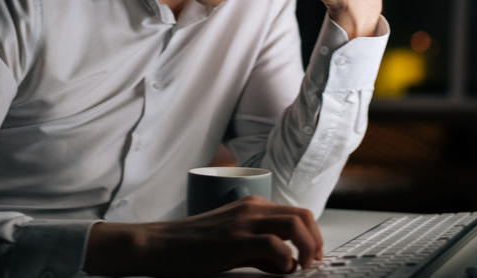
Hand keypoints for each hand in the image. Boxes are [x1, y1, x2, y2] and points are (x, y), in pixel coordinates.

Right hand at [83, 196, 323, 276]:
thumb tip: (284, 262)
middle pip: (302, 215)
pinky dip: (286, 260)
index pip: (296, 213)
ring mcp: (243, 222)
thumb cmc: (189, 245)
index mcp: (250, 206)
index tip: (314, 255)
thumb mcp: (230, 241)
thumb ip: (258, 248)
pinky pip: (275, 245)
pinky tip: (280, 271)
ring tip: (303, 267)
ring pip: (295, 225)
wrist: (159, 244)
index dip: (312, 235)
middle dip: (316, 240)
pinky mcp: (235, 240)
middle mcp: (251, 208)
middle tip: (314, 263)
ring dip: (308, 248)